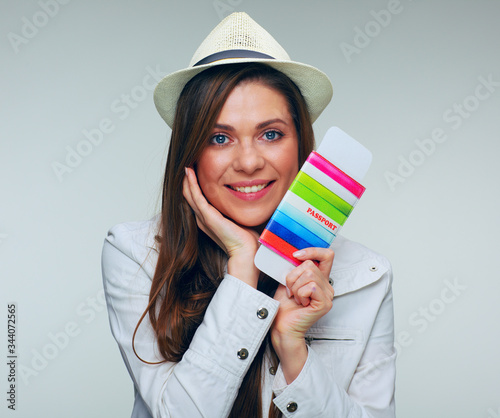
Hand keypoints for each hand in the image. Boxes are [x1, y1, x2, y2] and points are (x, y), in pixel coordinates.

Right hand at [182, 167, 260, 286]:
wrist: (247, 251)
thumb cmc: (247, 237)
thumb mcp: (239, 217)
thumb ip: (237, 207)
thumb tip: (248, 193)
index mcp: (209, 219)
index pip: (197, 198)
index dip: (194, 184)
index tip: (197, 168)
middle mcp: (203, 218)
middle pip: (190, 195)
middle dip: (188, 179)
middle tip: (188, 163)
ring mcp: (203, 217)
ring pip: (189, 194)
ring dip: (187, 179)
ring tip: (186, 164)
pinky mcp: (207, 217)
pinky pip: (196, 196)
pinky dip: (191, 184)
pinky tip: (189, 173)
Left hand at [271, 247, 334, 382]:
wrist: (282, 326)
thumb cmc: (284, 305)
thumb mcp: (288, 280)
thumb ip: (295, 267)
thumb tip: (294, 253)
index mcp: (320, 278)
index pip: (327, 255)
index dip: (313, 251)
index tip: (296, 256)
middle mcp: (327, 286)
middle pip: (310, 265)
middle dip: (293, 277)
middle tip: (291, 291)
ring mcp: (328, 295)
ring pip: (309, 275)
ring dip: (295, 287)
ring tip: (295, 298)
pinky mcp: (325, 303)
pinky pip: (311, 287)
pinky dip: (299, 294)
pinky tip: (300, 303)